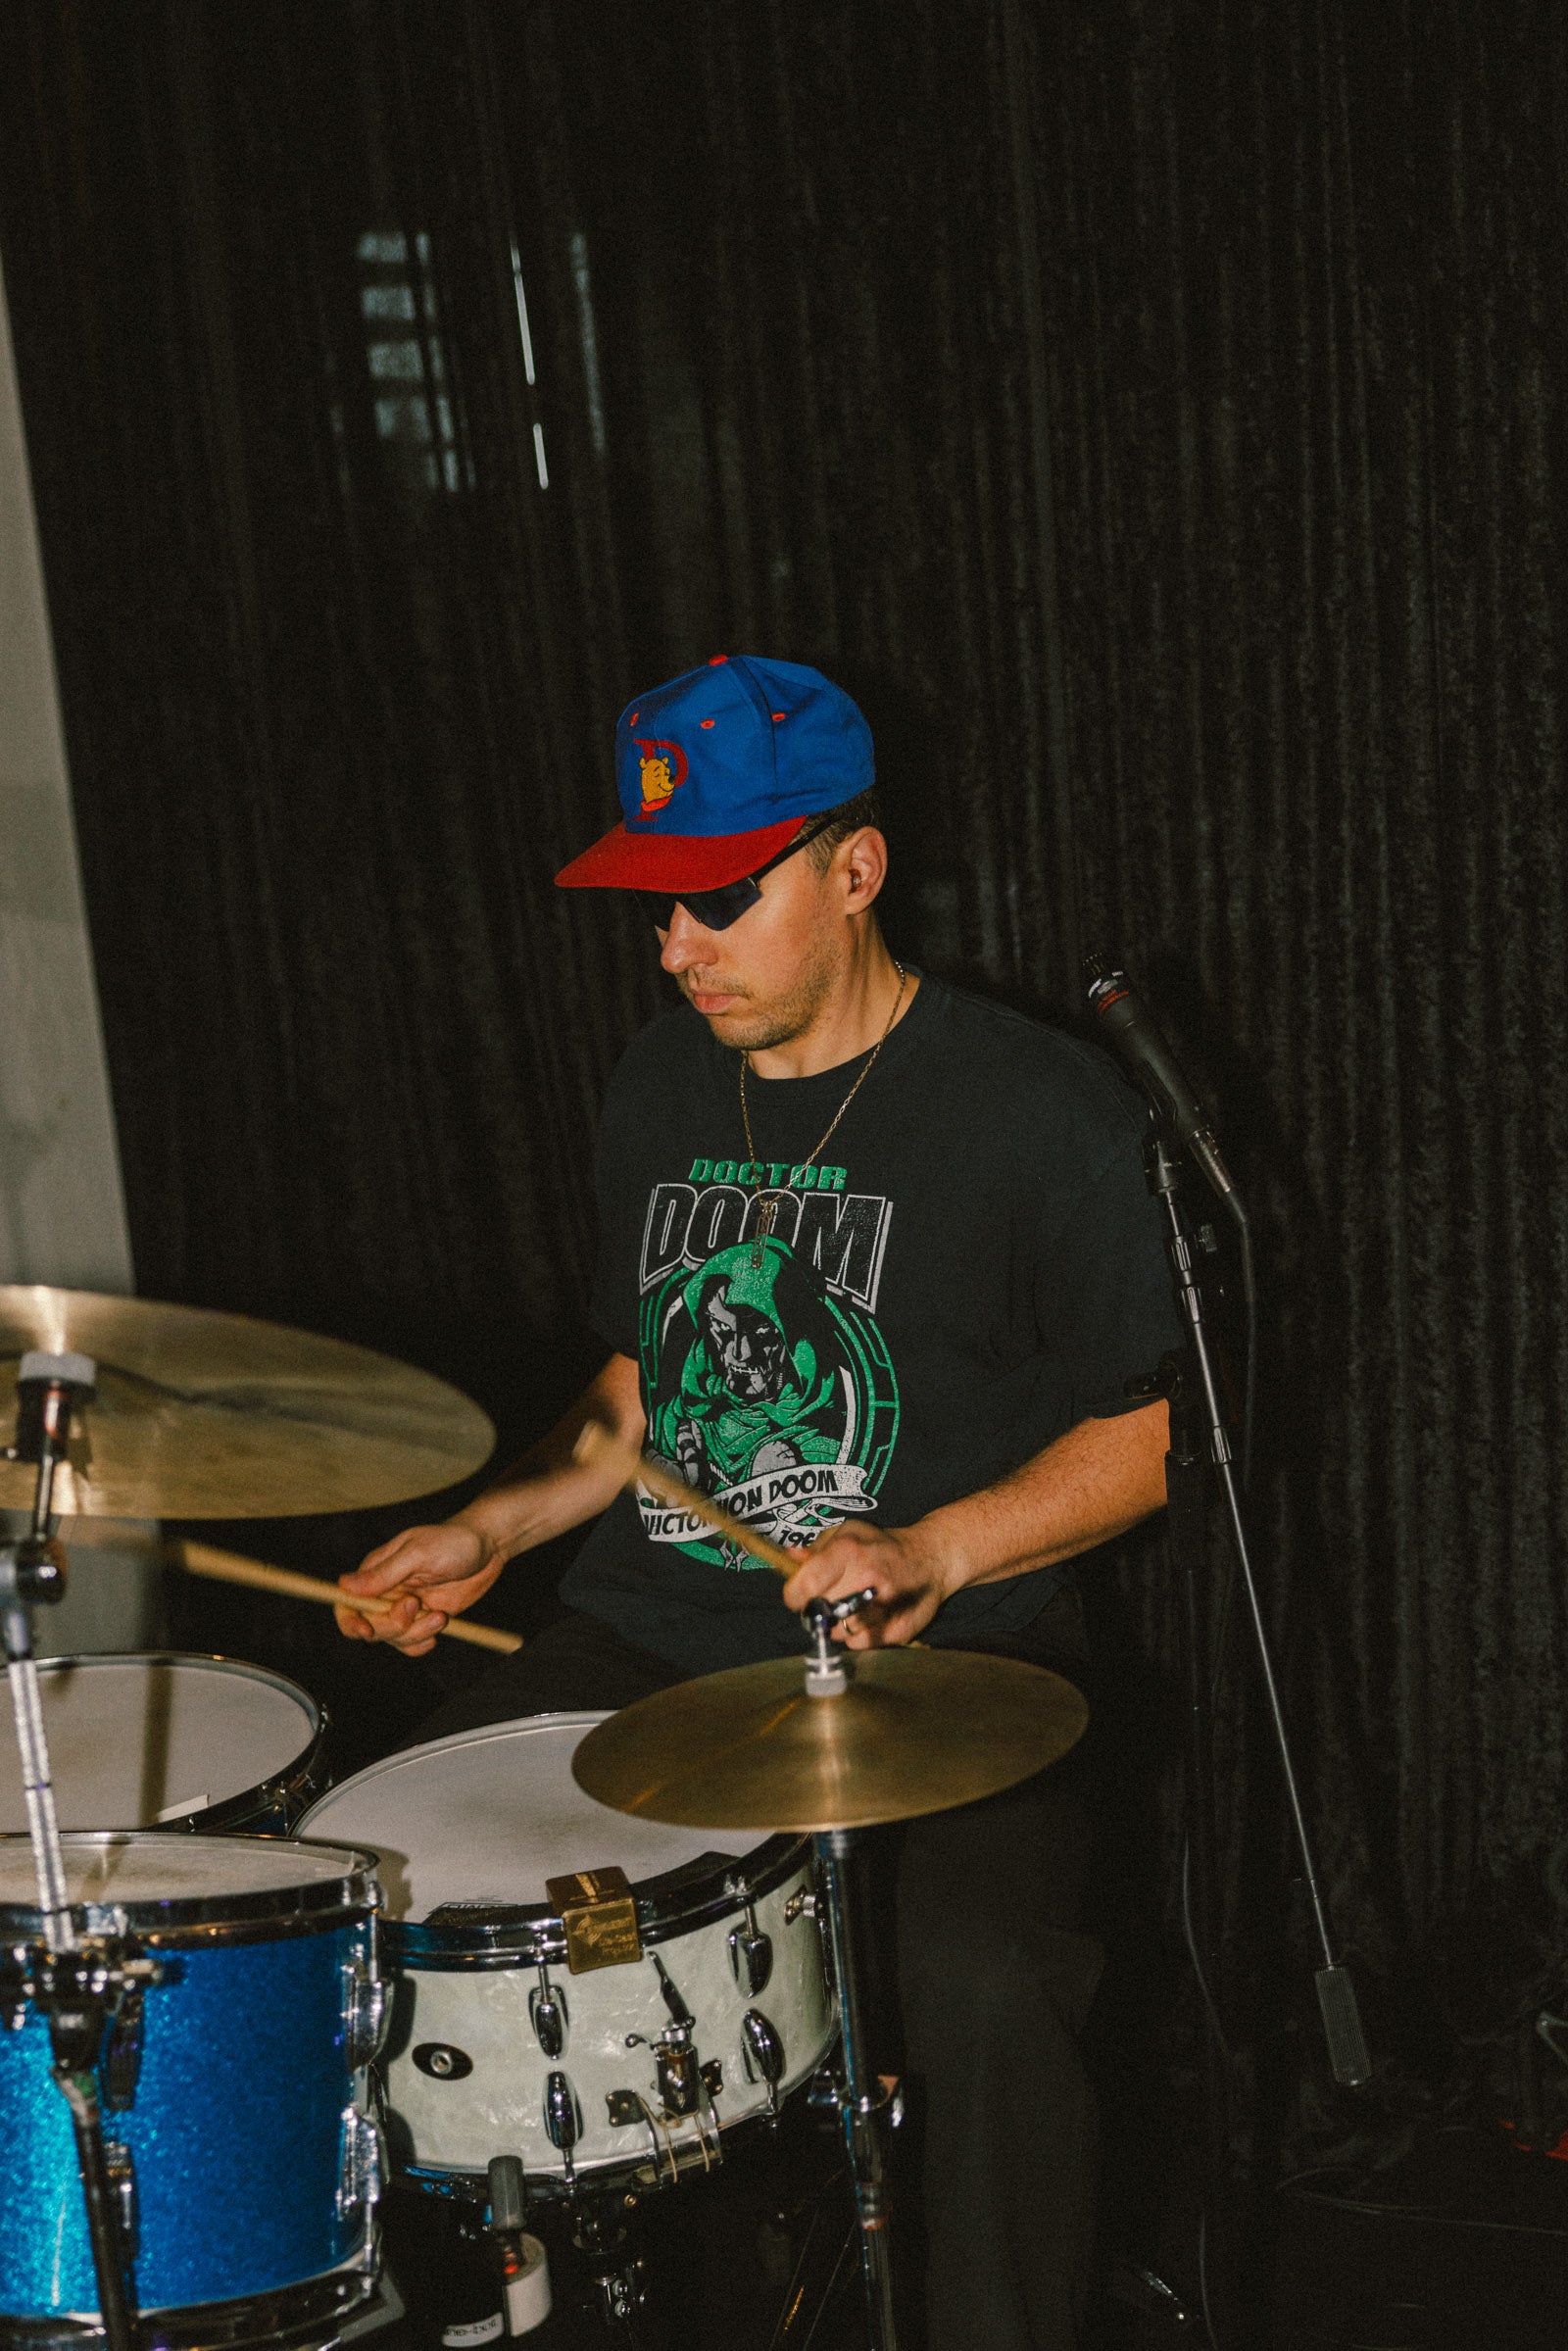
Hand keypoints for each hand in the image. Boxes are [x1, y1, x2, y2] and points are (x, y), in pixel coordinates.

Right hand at [335, 1522, 501, 1657]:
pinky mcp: (423, 1618)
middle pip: (370, 1626)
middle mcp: (386, 1592)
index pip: (347, 1602)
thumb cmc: (452, 1541)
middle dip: (392, 1624)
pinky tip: (437, 1628)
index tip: (368, 1629)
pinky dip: (422, 1643)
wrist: (488, 1548)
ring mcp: (405, 1608)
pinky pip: (411, 1644)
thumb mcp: (418, 1554)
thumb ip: (383, 1573)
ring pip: (393, 1638)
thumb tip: (344, 1585)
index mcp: (376, 1571)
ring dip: (415, 1634)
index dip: (350, 1620)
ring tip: (439, 1616)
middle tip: (416, 1604)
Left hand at [779, 1519, 960, 1647]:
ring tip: (851, 1605)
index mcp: (850, 1550)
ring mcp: (884, 1607)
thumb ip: (817, 1549)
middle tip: (827, 1599)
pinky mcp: (896, 1630)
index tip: (797, 1596)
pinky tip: (867, 1617)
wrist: (931, 1559)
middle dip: (816, 1608)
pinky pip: (857, 1643)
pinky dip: (856, 1634)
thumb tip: (792, 1559)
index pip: (806, 1584)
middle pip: (819, 1611)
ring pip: (836, 1631)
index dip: (794, 1595)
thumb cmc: (883, 1545)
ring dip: (836, 1624)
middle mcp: (867, 1578)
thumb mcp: (848, 1531)